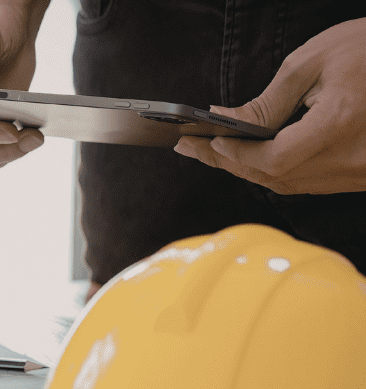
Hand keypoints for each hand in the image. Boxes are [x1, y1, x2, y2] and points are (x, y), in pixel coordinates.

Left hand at [174, 19, 365, 194]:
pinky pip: (311, 182)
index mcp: (339, 124)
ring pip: (290, 184)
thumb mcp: (310, 64)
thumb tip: (225, 124)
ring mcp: (359, 171)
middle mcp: (351, 157)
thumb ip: (265, 103)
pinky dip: (279, 171)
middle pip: (276, 176)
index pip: (274, 160)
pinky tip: (254, 158)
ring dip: (251, 170)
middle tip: (194, 149)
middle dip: (231, 163)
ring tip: (216, 152)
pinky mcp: (361, 174)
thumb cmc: (365, 49)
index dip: (237, 156)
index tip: (209, 142)